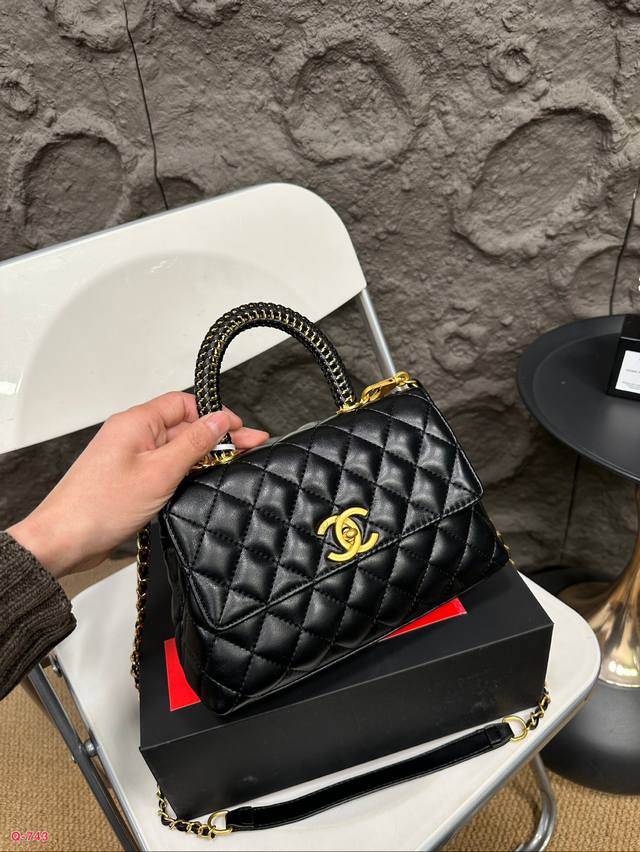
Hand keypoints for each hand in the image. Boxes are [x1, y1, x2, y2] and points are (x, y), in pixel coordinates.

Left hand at [7, 392, 268, 577]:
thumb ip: (194, 444)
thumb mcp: (160, 472)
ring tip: (232, 466)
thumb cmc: (100, 507)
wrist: (63, 541)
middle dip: (216, 438)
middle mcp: (132, 435)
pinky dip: (184, 472)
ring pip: (175, 449)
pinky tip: (202, 482)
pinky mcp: (129, 480)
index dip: (215, 416)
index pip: (185, 404)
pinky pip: (163, 467)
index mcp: (136, 422)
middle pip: (183, 426)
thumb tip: (219, 421)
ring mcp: (130, 458)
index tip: (240, 432)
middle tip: (249, 449)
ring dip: (202, 456)